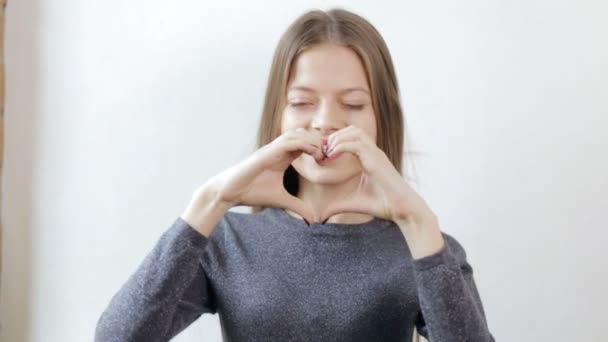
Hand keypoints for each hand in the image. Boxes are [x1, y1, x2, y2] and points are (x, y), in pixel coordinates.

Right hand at [205, 127, 323, 223]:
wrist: (230, 192)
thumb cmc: (252, 192)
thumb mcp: (281, 200)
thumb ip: (298, 206)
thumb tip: (313, 219)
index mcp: (282, 157)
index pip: (305, 144)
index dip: (319, 148)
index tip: (329, 160)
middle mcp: (278, 150)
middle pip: (303, 134)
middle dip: (319, 142)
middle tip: (329, 155)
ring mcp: (272, 149)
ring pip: (297, 134)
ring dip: (312, 141)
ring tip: (322, 154)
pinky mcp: (266, 152)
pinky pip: (288, 142)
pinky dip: (303, 144)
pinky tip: (313, 154)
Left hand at [320, 125, 433, 224]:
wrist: (402, 209)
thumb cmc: (383, 205)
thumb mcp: (354, 203)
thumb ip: (337, 205)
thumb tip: (321, 216)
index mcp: (370, 158)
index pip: (351, 138)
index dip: (335, 142)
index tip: (323, 155)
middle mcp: (373, 152)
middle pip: (352, 130)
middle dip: (335, 137)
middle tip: (323, 152)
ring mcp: (376, 154)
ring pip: (355, 132)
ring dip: (338, 139)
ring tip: (328, 153)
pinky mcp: (376, 159)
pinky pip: (356, 144)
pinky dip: (341, 146)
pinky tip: (332, 157)